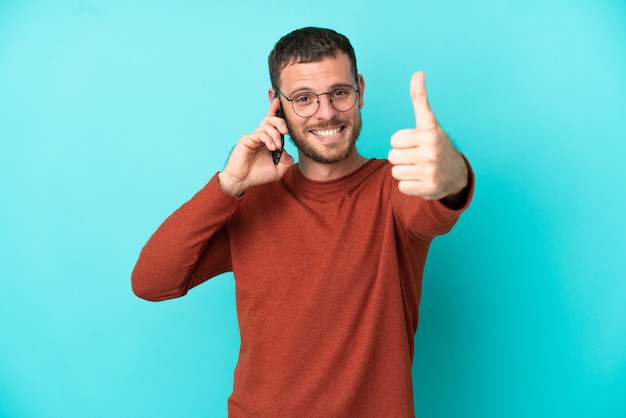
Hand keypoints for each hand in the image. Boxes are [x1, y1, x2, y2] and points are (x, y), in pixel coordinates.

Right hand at [218, 98, 293, 195]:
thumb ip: (286, 160)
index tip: (278, 100)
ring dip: (275, 135)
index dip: (274, 110)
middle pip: (271, 119)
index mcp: (267, 140)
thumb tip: (289, 152)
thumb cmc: (258, 175)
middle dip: (280, 122)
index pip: (271, 122)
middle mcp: (260, 136)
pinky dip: (268, 139)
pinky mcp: (247, 139)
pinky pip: (260, 133)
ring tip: (276, 147)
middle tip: (285, 131)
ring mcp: (253, 137)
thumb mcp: (278, 169)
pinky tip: (271, 148)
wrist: (242, 181)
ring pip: (267, 125)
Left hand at [388, 71, 467, 200]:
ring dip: (405, 172)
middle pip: (392, 156)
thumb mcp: (428, 122)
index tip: (416, 143)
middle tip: (417, 157)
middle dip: (402, 158)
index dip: (402, 142)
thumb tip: (418, 73)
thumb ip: (420, 99)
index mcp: (429, 134)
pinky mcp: (429, 189)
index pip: (394, 140)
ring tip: (419, 168)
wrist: (455, 174)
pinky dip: (409, 186)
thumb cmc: (435, 144)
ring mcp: (431, 171)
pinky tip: (421, 180)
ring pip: (395, 172)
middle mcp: (431, 152)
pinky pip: (401, 187)